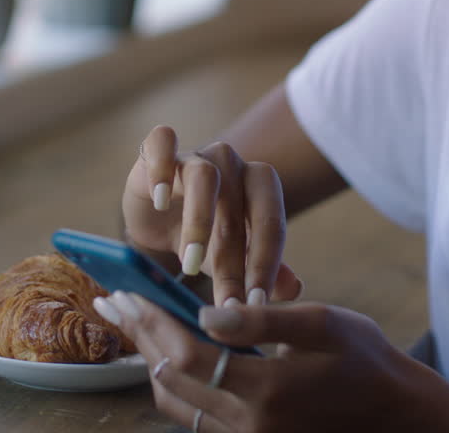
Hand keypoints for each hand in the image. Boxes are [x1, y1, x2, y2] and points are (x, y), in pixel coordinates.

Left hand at [93, 292, 448, 432]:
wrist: (396, 413)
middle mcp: (249, 424)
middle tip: (113, 301)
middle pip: (170, 379)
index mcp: (267, 390)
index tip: (125, 292)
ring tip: (132, 323)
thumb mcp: (323, 324)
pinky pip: (193, 417)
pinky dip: (173, 383)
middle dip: (139, 336)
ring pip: (174, 404)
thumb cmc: (365, 359)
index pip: (188, 354)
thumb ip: (263, 317)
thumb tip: (205, 312)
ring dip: (149, 361)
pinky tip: (165, 353)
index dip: (151, 322)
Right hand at [123, 125, 302, 305]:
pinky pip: (162, 141)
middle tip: (227, 299)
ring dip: (200, 222)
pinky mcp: (156, 151)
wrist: (154, 225)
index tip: (256, 305)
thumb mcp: (231, 262)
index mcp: (258, 187)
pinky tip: (159, 201)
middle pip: (243, 201)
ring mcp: (194, 155)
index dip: (267, 264)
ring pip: (205, 175)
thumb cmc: (201, 240)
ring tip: (191, 264)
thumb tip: (294, 287)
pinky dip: (161, 167)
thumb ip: (263, 273)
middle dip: (236, 256)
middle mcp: (231, 164)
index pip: (272, 221)